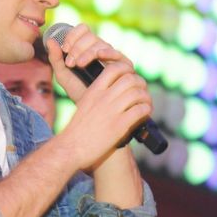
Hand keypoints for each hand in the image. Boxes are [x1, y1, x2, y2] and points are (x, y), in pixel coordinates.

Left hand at [46, 24, 132, 102]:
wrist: (95, 112)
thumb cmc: (80, 93)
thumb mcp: (64, 76)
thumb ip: (56, 59)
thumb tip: (49, 40)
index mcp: (87, 48)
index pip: (83, 30)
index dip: (73, 36)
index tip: (65, 49)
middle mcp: (101, 50)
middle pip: (90, 36)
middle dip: (78, 47)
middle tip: (71, 62)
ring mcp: (113, 57)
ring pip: (101, 43)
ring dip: (88, 52)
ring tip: (79, 64)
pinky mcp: (124, 66)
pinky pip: (117, 54)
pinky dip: (108, 52)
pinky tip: (99, 56)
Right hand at [48, 24, 151, 167]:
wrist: (70, 148)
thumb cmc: (77, 130)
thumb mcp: (84, 105)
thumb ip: (97, 96)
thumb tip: (113, 92)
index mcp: (93, 91)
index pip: (114, 68)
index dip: (127, 70)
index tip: (130, 77)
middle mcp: (103, 98)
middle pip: (130, 79)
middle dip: (140, 83)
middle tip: (141, 91)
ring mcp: (111, 111)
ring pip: (138, 93)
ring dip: (145, 98)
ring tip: (145, 104)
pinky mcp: (119, 126)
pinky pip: (140, 110)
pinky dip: (146, 111)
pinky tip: (144, 115)